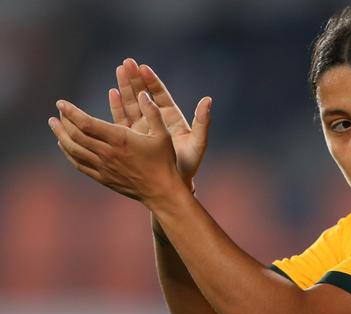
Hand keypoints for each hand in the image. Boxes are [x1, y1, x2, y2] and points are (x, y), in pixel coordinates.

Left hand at [49, 91, 184, 205]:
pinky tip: (64, 146)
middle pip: (75, 136)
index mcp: (120, 139)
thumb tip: (143, 94)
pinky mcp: (103, 178)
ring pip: (74, 150)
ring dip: (61, 136)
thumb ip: (153, 112)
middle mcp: (108, 153)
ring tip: (54, 125)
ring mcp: (103, 167)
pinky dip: (69, 153)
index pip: (87, 123)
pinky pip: (79, 165)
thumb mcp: (163, 134)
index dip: (71, 112)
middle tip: (57, 112)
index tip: (61, 103)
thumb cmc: (164, 161)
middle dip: (63, 122)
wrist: (162, 191)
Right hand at [109, 58, 211, 187]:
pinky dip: (118, 107)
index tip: (143, 67)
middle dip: (135, 79)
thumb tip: (208, 100)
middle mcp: (157, 121)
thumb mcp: (198, 143)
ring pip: (133, 104)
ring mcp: (143, 129)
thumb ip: (202, 122)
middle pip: (144, 95)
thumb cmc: (188, 165)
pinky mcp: (132, 139)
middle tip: (126, 62)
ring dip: (125, 88)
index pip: (160, 95)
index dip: (152, 81)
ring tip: (118, 70)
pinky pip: (123, 120)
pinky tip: (112, 93)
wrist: (173, 186)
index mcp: (172, 119)